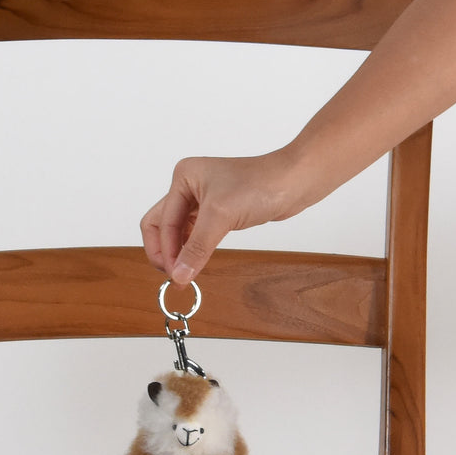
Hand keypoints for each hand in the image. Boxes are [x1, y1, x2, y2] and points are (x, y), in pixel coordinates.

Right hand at [140, 149, 309, 284]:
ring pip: (177, 231)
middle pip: (162, 225)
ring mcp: (203, 199)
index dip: (166, 251)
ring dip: (178, 252)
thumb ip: (197, 248)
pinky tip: (196, 263)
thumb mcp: (222, 216)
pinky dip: (192, 249)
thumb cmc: (261, 184)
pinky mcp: (218, 212)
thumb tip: (179, 276)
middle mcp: (188, 186)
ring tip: (184, 274)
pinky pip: (195, 234)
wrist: (294, 181)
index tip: (175, 276)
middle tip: (173, 276)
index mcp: (183, 178)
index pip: (161, 221)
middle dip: (164, 252)